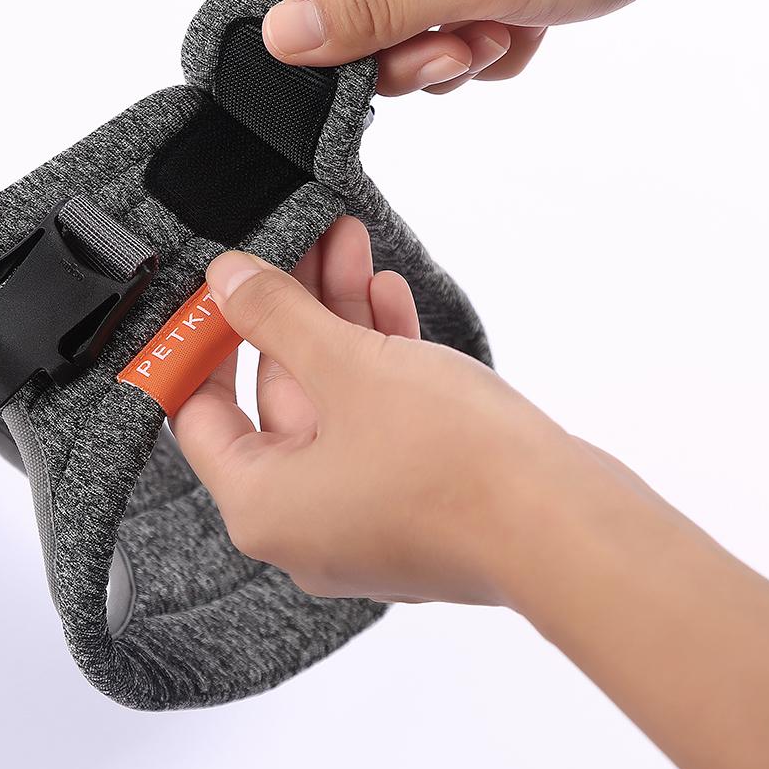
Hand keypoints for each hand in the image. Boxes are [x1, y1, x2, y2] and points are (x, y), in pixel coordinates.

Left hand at [173, 220, 768, 768]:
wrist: (566, 526)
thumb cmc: (450, 460)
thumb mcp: (346, 365)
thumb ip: (276, 315)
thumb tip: (226, 280)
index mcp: (263, 505)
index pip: (202, 415)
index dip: (207, 343)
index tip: (225, 289)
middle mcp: (304, 520)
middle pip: (278, 395)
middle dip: (295, 309)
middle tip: (306, 242)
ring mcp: (363, 513)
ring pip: (336, 400)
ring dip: (342, 322)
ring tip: (351, 248)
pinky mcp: (415, 500)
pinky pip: (379, 422)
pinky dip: (380, 362)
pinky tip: (390, 299)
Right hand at [259, 0, 768, 95]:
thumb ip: (373, 10)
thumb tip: (279, 37)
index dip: (301, 23)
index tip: (340, 70)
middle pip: (349, 3)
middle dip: (393, 48)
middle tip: (451, 52)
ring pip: (403, 27)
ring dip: (444, 53)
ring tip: (501, 32)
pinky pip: (453, 29)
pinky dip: (485, 45)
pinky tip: (530, 27)